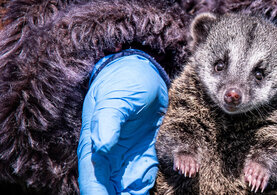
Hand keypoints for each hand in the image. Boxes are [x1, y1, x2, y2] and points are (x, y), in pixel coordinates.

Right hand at [77, 50, 168, 193]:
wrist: (142, 70)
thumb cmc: (124, 81)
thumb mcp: (116, 98)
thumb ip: (108, 121)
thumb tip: (100, 147)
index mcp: (95, 145)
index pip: (93, 181)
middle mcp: (108, 155)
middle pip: (110, 189)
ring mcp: (126, 155)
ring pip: (126, 187)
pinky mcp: (144, 152)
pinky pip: (145, 176)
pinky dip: (148, 186)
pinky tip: (162, 184)